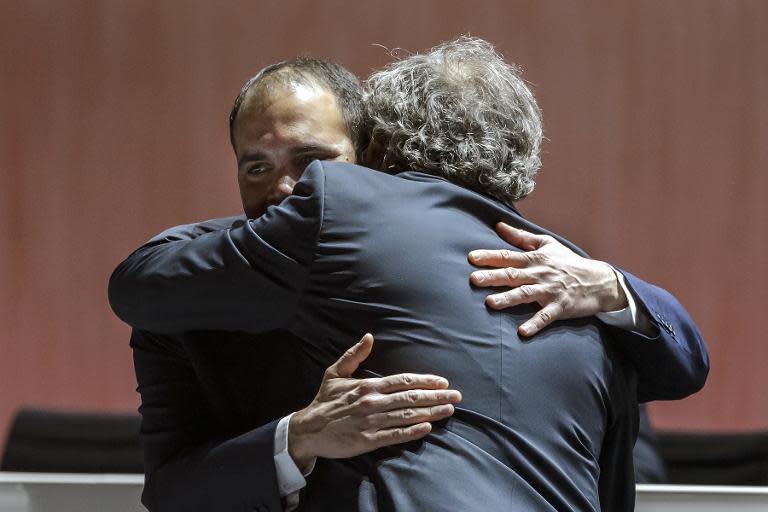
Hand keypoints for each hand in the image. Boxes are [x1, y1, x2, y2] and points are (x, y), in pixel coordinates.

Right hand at [288, 334, 460, 468]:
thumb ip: (354, 355)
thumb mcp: (335, 372)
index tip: (443, 381)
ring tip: (449, 410)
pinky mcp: (368, 441)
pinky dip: (413, 431)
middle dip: (436, 396)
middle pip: (411, 398)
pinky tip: (428, 428)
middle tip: (457, 396)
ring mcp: (371, 423)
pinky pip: (396, 435)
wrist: (308, 429)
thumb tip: (368, 337)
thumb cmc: (325, 400)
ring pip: (407, 416)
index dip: (425, 381)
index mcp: (367, 385)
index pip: (403, 381)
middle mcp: (372, 402)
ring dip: (431, 412)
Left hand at [468, 222, 627, 336]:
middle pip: (513, 275)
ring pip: (525, 295)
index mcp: (535, 259)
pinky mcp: (560, 307)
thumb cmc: (569, 262)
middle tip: (473, 280)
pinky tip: (521, 332)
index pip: (508, 256)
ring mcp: (550, 291)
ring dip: (508, 299)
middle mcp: (539, 274)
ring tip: (490, 303)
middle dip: (492, 277)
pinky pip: (545, 317)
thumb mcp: (547, 244)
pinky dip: (534, 324)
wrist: (599, 281)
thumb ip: (521, 237)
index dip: (489, 257)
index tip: (471, 257)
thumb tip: (499, 226)